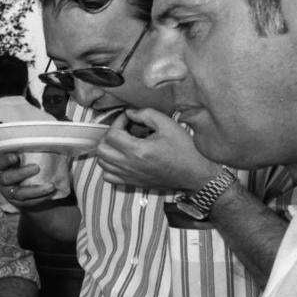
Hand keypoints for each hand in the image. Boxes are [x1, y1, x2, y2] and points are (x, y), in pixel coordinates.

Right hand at [0, 152, 56, 205]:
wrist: (21, 182)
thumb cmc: (22, 163)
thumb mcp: (20, 155)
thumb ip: (27, 150)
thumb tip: (47, 141)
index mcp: (0, 166)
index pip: (0, 162)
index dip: (6, 160)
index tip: (16, 157)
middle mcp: (1, 180)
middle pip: (7, 178)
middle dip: (21, 173)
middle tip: (37, 168)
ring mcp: (8, 192)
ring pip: (18, 193)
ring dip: (36, 190)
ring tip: (51, 186)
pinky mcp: (17, 202)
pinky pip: (28, 202)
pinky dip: (40, 198)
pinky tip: (51, 193)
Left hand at [96, 109, 220, 191]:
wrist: (195, 173)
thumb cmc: (185, 150)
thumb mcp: (168, 125)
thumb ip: (146, 114)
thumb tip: (130, 113)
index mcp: (138, 150)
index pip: (112, 134)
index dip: (117, 122)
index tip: (127, 118)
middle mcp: (130, 165)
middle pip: (101, 149)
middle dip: (109, 135)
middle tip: (122, 130)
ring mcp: (129, 176)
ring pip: (102, 163)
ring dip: (108, 150)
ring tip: (121, 143)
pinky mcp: (132, 183)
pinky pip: (109, 177)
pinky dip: (110, 167)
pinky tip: (121, 159)